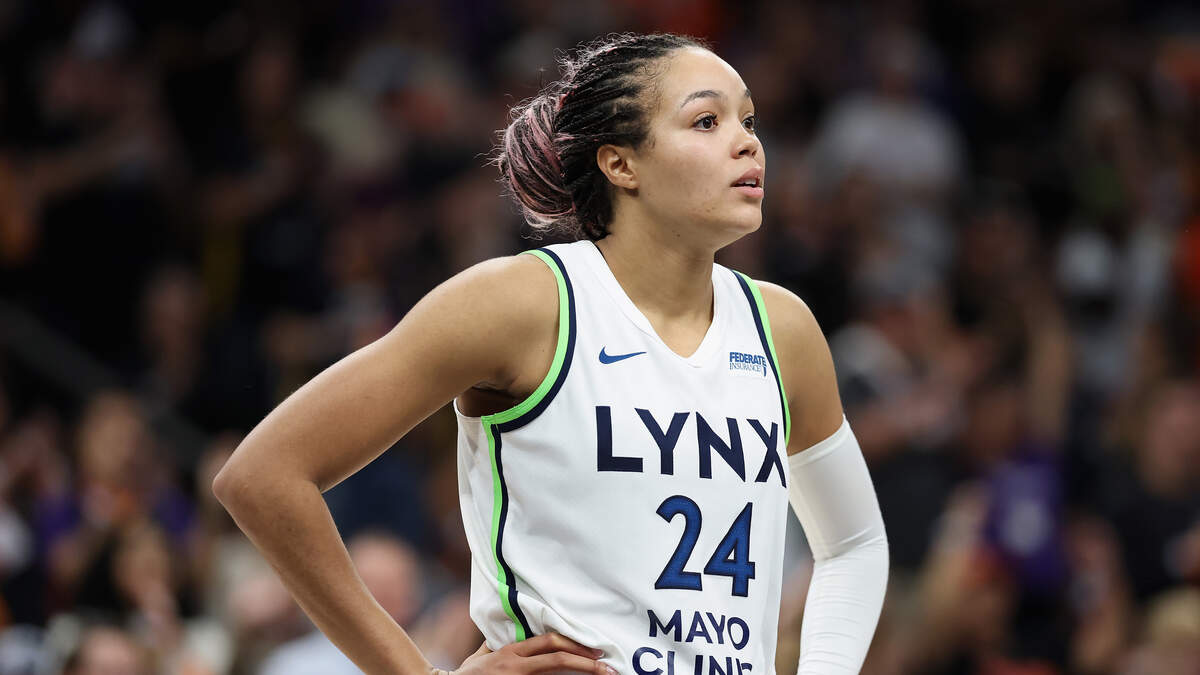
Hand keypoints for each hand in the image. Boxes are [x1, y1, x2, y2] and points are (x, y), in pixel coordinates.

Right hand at [437, 633, 615, 674]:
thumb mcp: (485, 655)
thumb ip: (500, 645)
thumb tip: (516, 635)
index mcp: (512, 651)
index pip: (549, 642)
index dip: (575, 644)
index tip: (596, 651)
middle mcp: (516, 664)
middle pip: (557, 659)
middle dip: (586, 663)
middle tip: (608, 667)